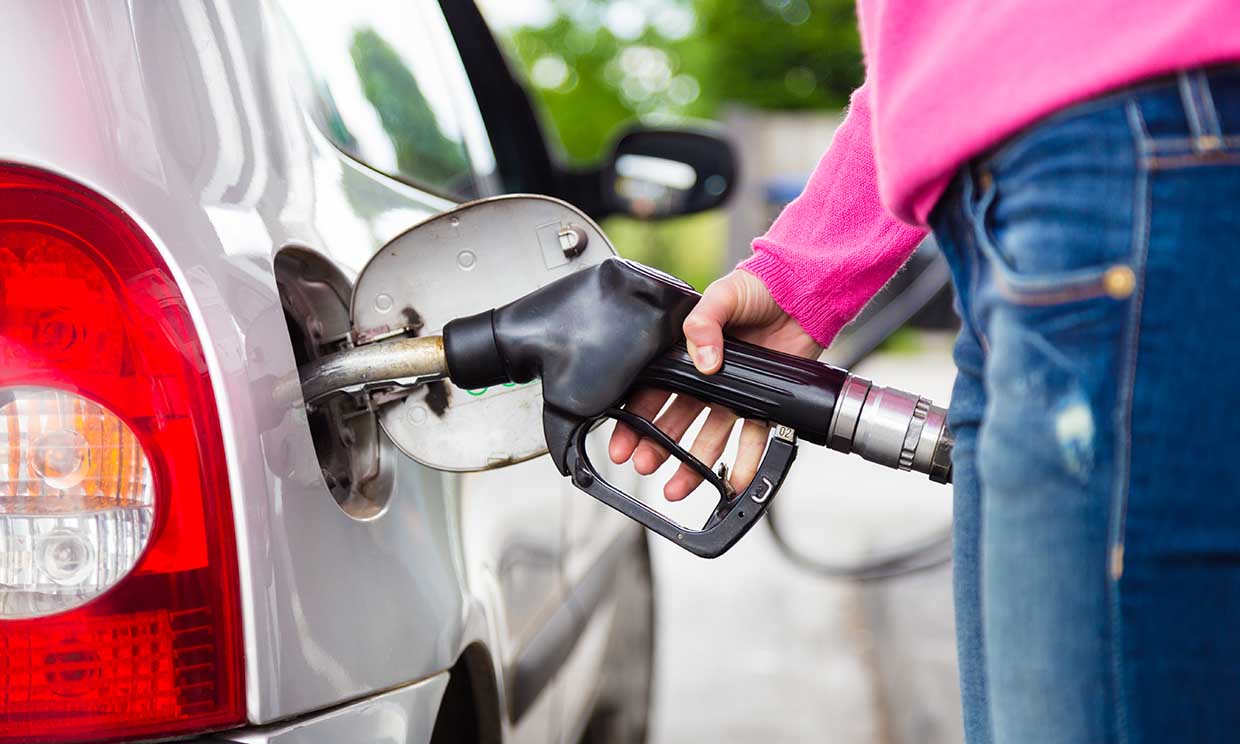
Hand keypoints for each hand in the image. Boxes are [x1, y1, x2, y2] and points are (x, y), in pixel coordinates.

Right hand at [607, 269, 821, 500]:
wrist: (802, 291)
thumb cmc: (758, 286)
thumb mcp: (723, 294)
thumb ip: (703, 322)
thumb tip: (702, 360)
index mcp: (686, 354)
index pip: (652, 392)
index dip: (634, 419)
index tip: (622, 443)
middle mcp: (707, 379)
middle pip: (675, 423)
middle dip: (656, 448)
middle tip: (644, 465)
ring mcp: (735, 394)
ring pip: (708, 439)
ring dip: (691, 465)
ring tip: (675, 488)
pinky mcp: (764, 403)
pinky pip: (752, 439)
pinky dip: (743, 464)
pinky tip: (731, 483)